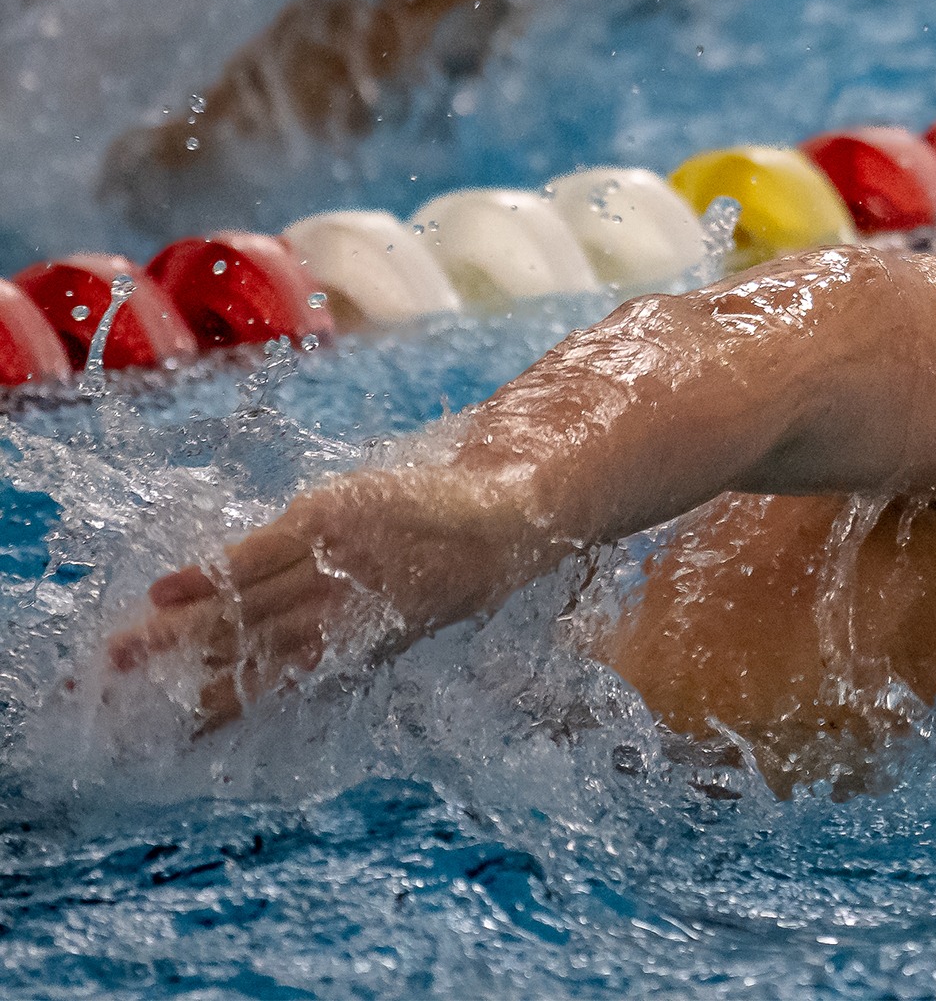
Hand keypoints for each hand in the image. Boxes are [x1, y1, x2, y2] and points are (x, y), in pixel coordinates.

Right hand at [103, 468, 527, 729]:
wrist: (506, 523)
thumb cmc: (452, 571)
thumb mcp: (401, 621)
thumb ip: (345, 640)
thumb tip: (290, 663)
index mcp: (351, 647)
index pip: (274, 685)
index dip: (220, 707)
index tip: (171, 728)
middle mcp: (336, 617)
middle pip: (245, 651)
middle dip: (179, 674)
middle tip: (116, 693)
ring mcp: (332, 568)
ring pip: (243, 607)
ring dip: (179, 631)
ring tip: (125, 651)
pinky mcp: (331, 520)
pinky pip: (261, 553)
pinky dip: (214, 574)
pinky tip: (169, 593)